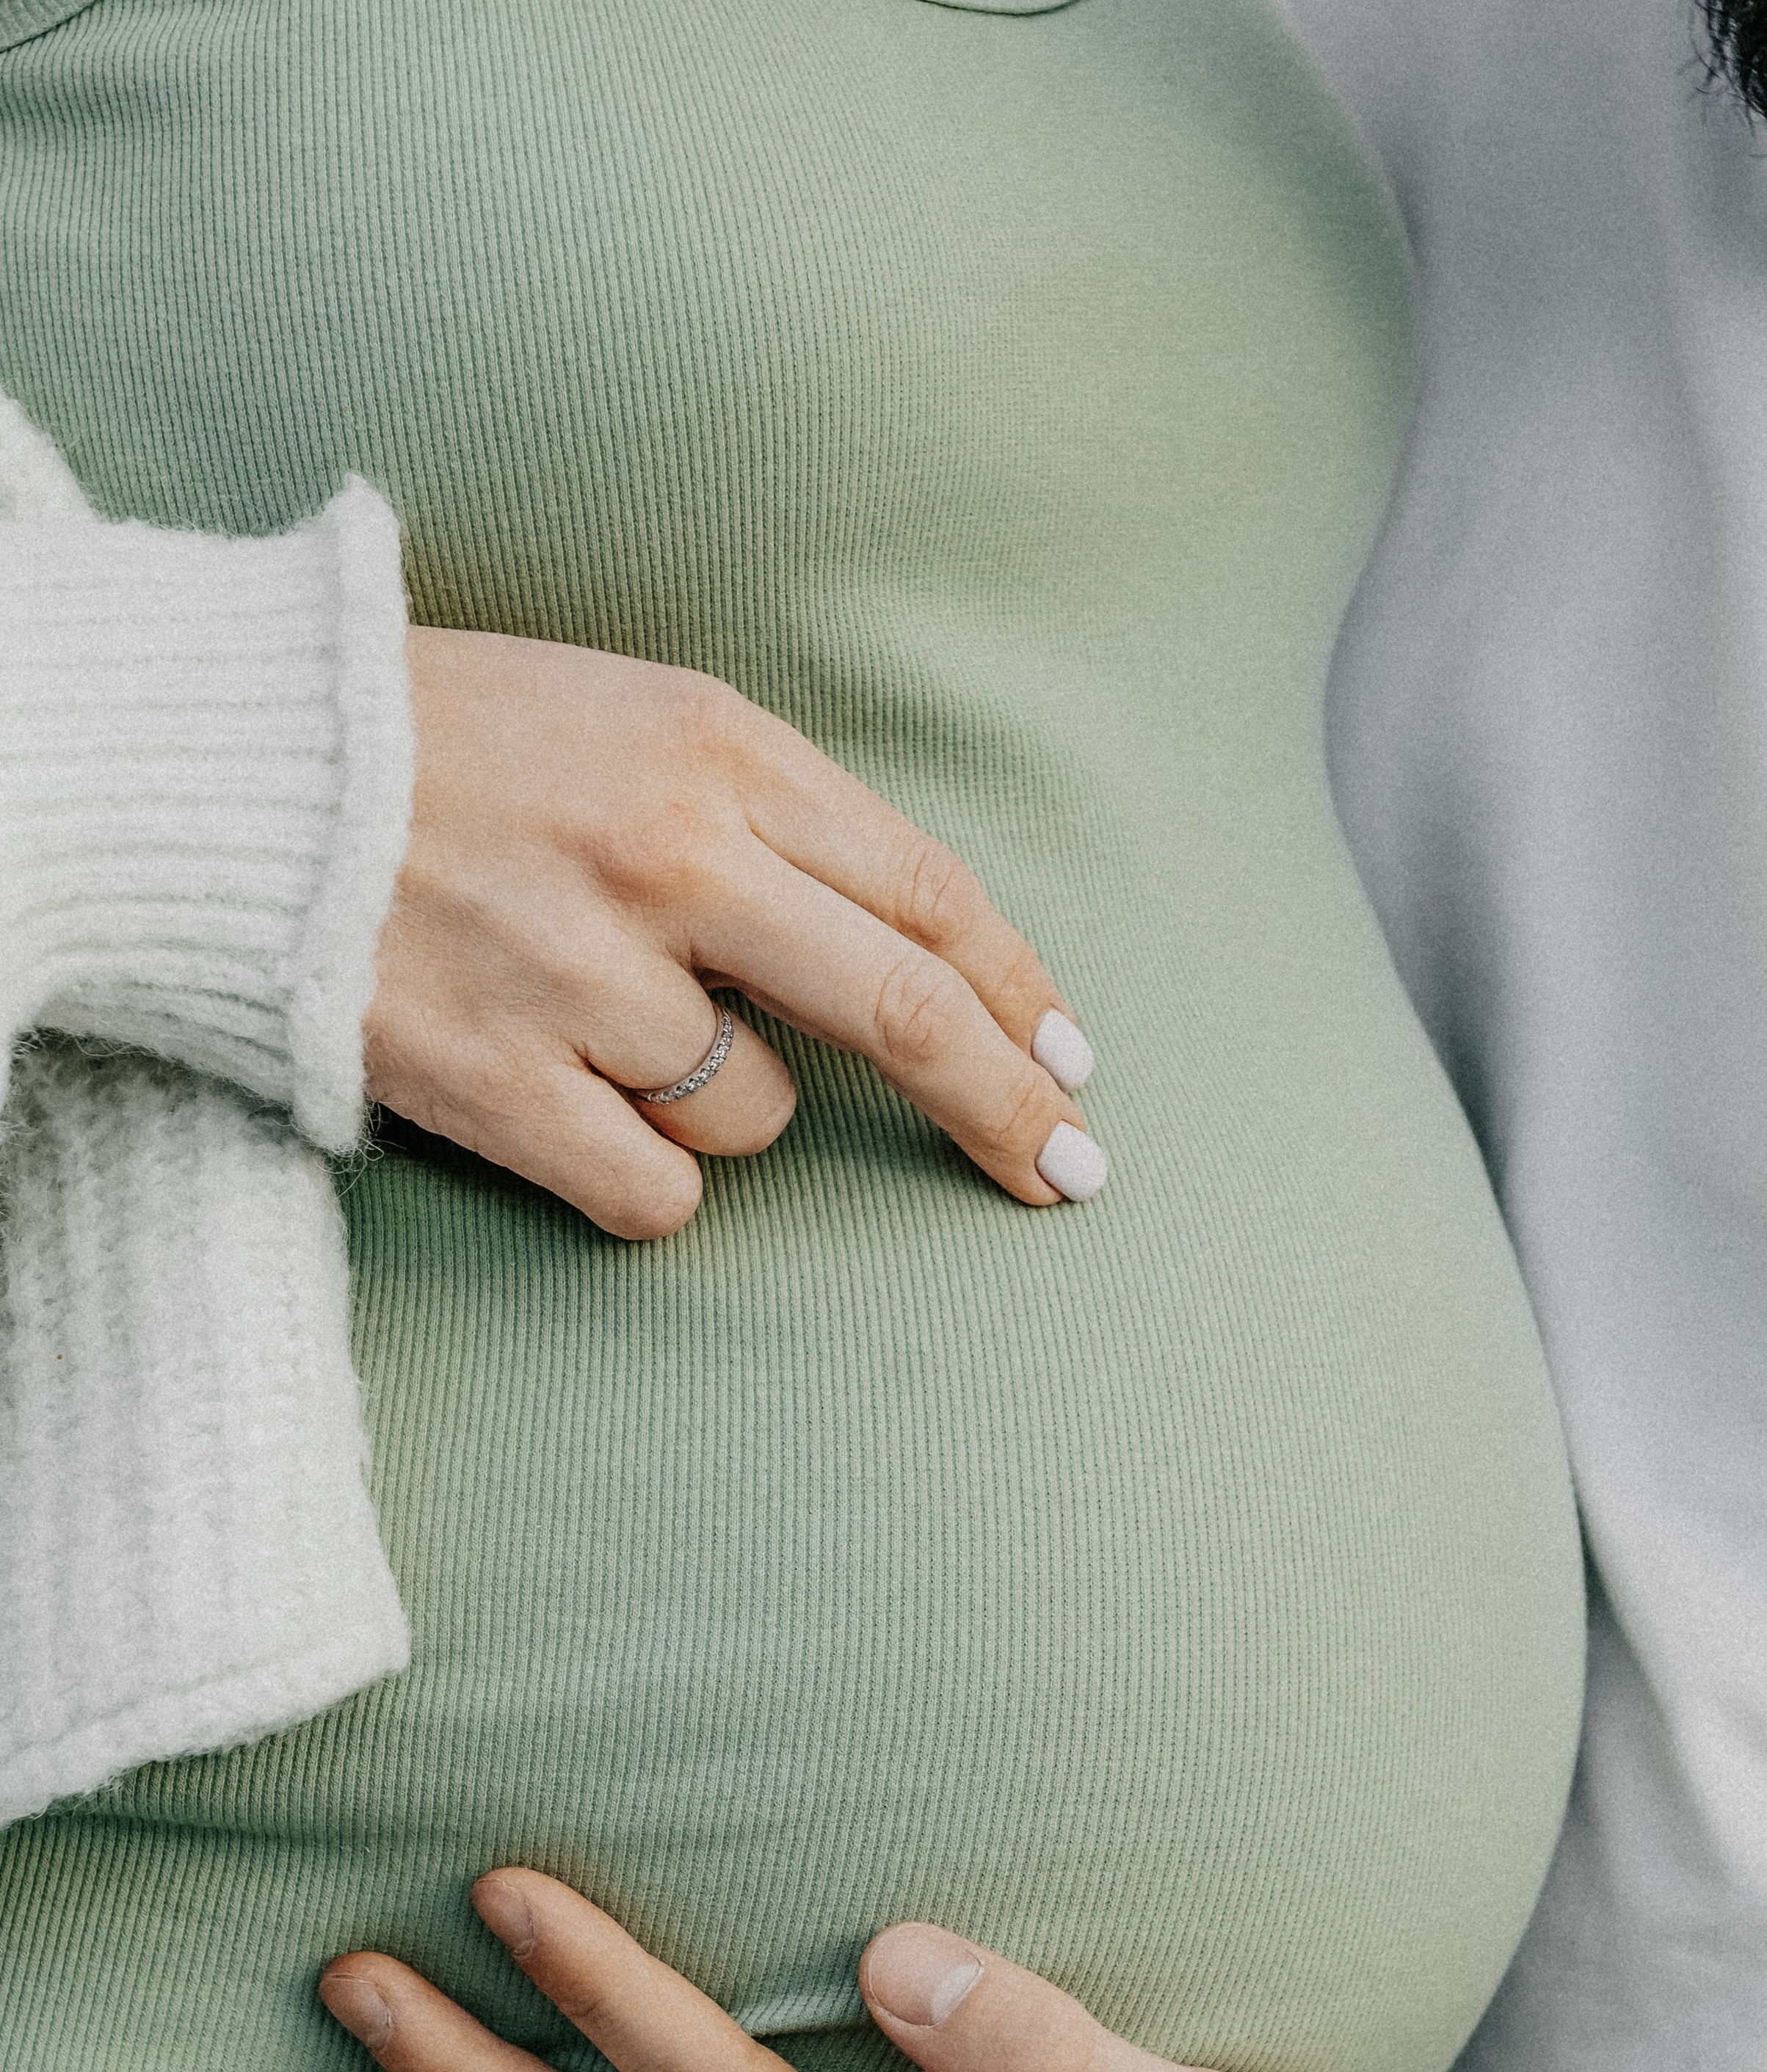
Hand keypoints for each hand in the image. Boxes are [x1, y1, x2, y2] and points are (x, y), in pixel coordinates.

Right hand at [364, 630, 1101, 1237]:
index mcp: (717, 749)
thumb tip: (907, 952)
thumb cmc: (444, 744)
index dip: (1022, 994)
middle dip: (1008, 1106)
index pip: (928, 891)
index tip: (1072, 1063)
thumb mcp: (629, 718)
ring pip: (760, 1112)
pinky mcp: (498, 1082)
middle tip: (1067, 1174)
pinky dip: (645, 1177)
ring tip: (602, 1026)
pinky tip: (573, 1111)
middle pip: (904, 1014)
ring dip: (725, 1101)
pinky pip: (658, 1193)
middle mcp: (672, 859)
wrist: (229, 775)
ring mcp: (584, 978)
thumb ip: (770, 817)